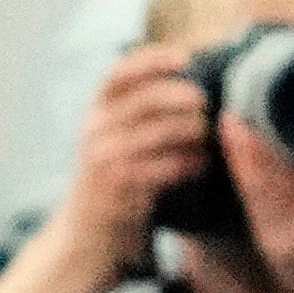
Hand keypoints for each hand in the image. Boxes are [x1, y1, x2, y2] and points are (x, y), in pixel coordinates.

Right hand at [62, 49, 213, 277]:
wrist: (86, 235)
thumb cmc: (117, 182)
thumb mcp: (120, 141)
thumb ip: (146, 115)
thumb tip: (196, 87)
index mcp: (97, 114)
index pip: (119, 74)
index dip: (151, 60)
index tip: (184, 56)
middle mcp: (95, 131)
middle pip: (143, 99)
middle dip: (180, 96)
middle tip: (206, 101)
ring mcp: (102, 160)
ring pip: (155, 132)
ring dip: (190, 131)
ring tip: (207, 137)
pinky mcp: (116, 188)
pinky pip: (159, 168)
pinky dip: (185, 164)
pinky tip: (199, 165)